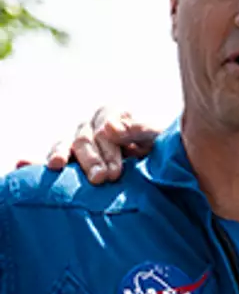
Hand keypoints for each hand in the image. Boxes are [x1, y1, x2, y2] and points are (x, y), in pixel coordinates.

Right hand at [44, 108, 158, 184]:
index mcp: (113, 114)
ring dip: (62, 155)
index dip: (108, 150)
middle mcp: (92, 126)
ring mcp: (80, 141)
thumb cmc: (162, 147)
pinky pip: (55, 156)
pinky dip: (37, 160)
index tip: (114, 172)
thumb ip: (139, 129)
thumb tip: (108, 127)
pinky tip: (21, 164)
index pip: (103, 129)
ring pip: (66, 145)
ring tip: (58, 166)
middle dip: (92, 160)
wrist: (161, 162)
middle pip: (84, 139)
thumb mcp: (157, 136)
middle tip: (102, 179)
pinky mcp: (72, 157)